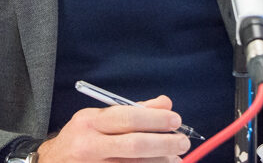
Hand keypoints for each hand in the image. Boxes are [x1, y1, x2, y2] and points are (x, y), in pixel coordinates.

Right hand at [36, 95, 190, 161]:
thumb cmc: (79, 140)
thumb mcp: (98, 118)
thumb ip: (132, 110)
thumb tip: (165, 104)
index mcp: (90, 123)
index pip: (127, 118)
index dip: (156, 120)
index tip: (176, 121)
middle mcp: (89, 146)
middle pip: (134, 146)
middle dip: (165, 144)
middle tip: (183, 142)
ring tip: (176, 159)